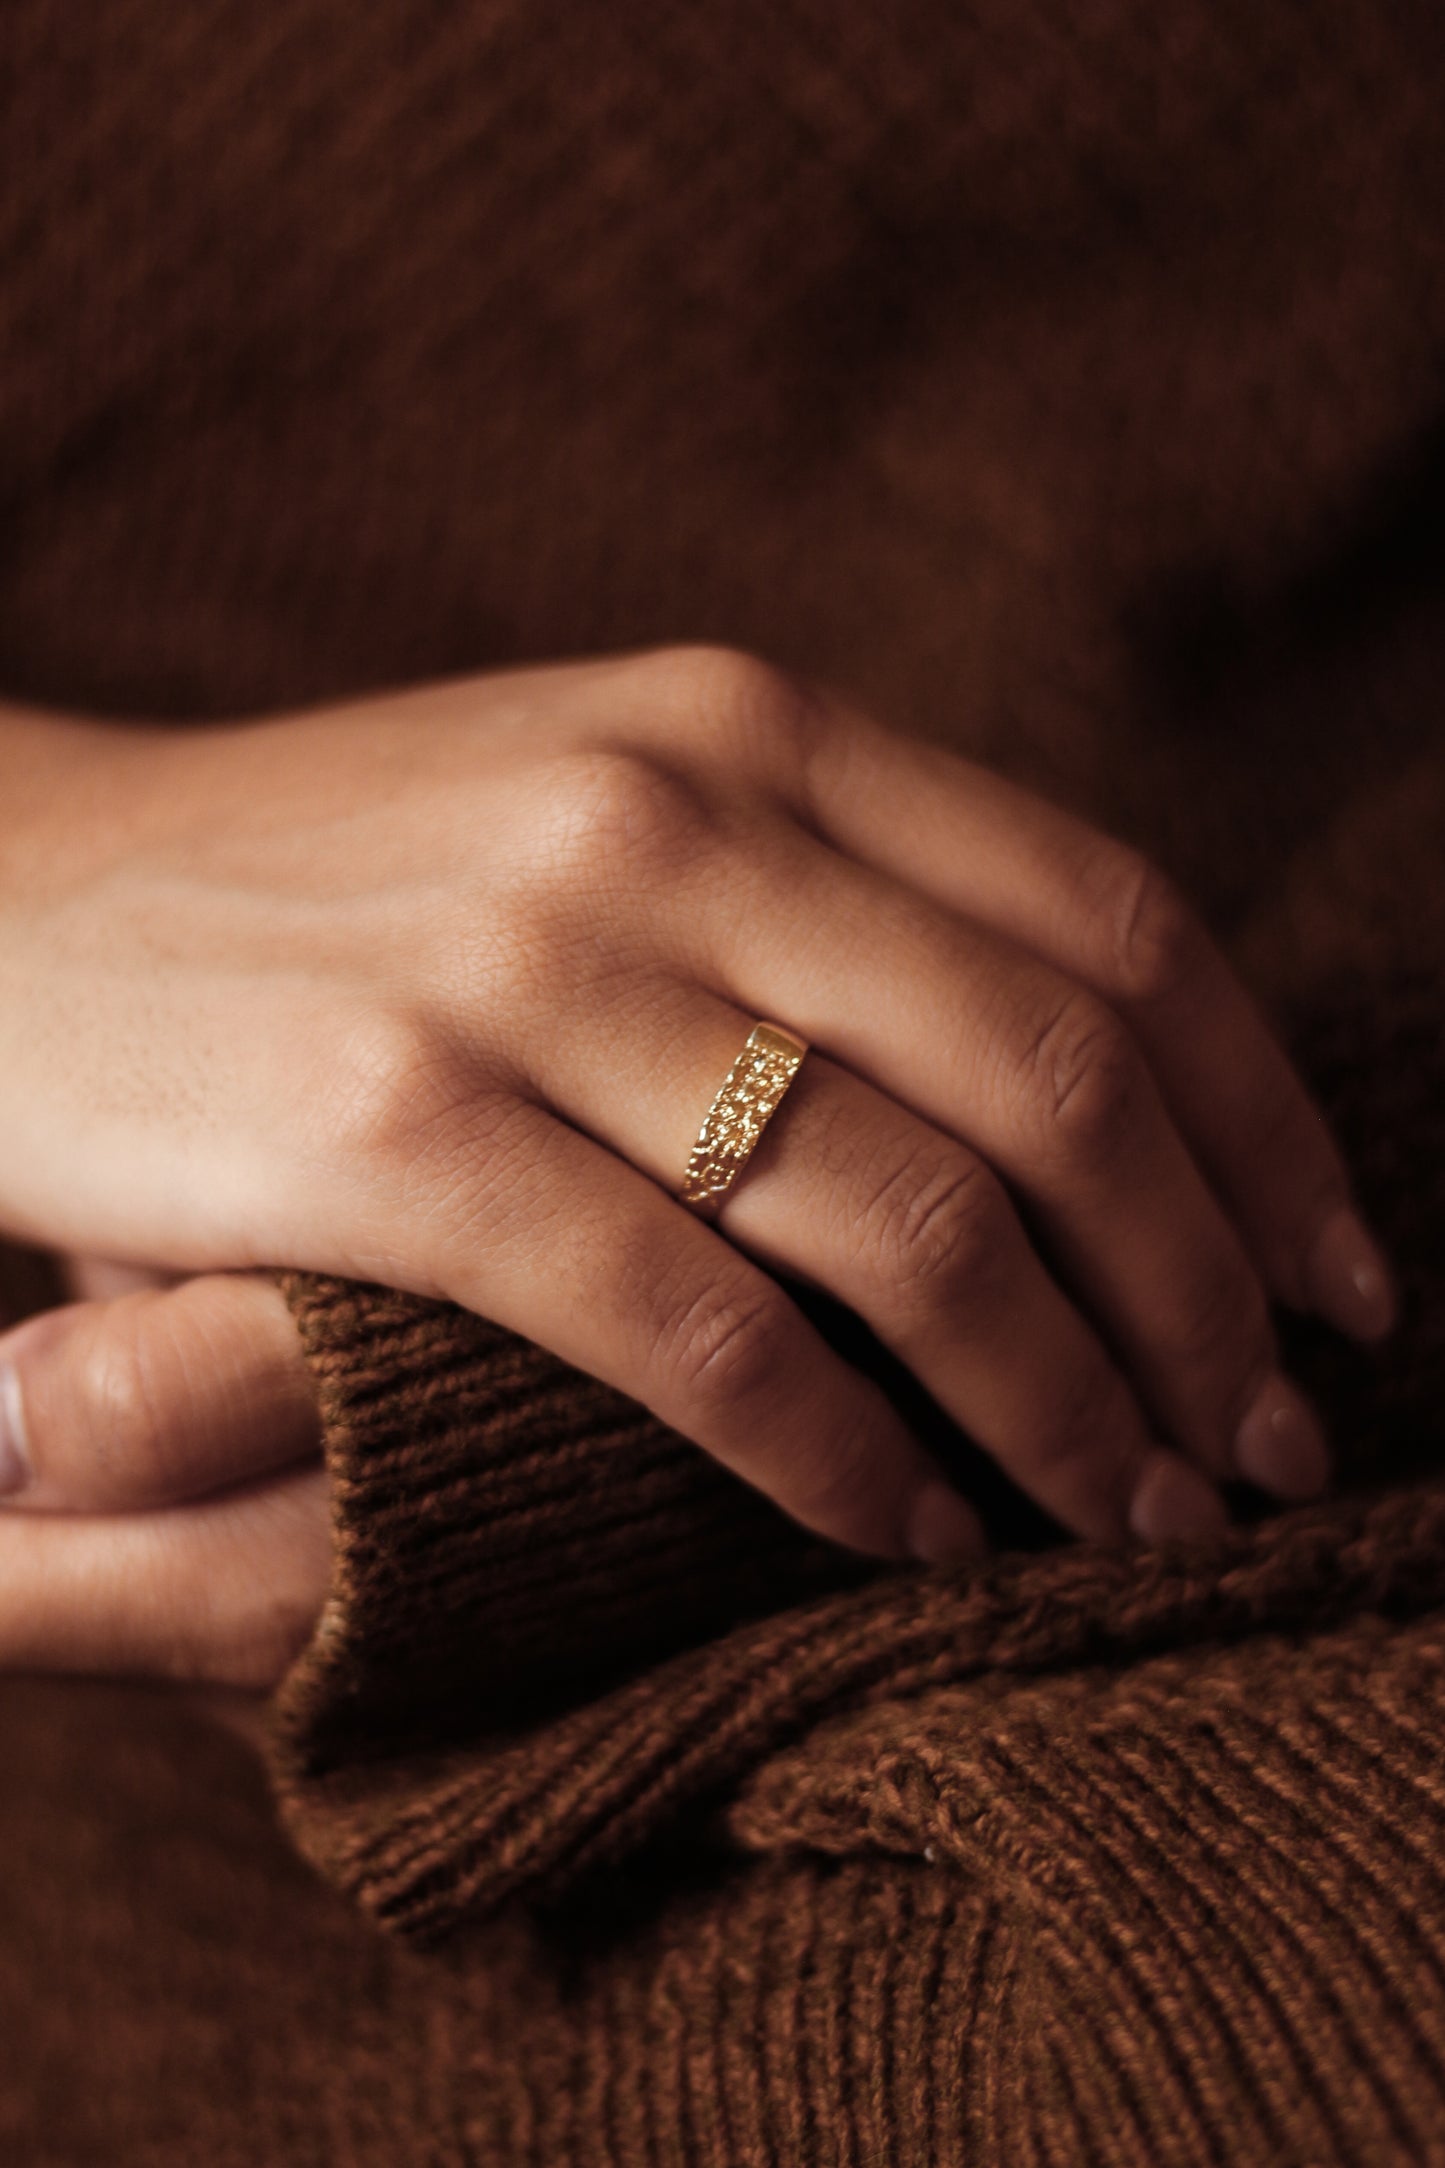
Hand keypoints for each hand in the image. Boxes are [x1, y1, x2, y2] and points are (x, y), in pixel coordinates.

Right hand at [0, 649, 1394, 1612]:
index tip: (1340, 1278)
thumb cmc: (327, 881)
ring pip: (907, 1218)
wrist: (9, 895)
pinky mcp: (388, 1130)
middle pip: (1057, 1079)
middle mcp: (666, 816)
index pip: (1110, 920)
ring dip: (1060, 1402)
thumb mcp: (593, 802)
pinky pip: (696, 1328)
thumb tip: (1064, 1080)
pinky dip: (840, 1454)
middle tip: (1267, 1446)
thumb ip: (814, 886)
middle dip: (1207, 1295)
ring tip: (1124, 1519)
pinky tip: (906, 1533)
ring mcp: (527, 966)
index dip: (1267, 1121)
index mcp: (744, 724)